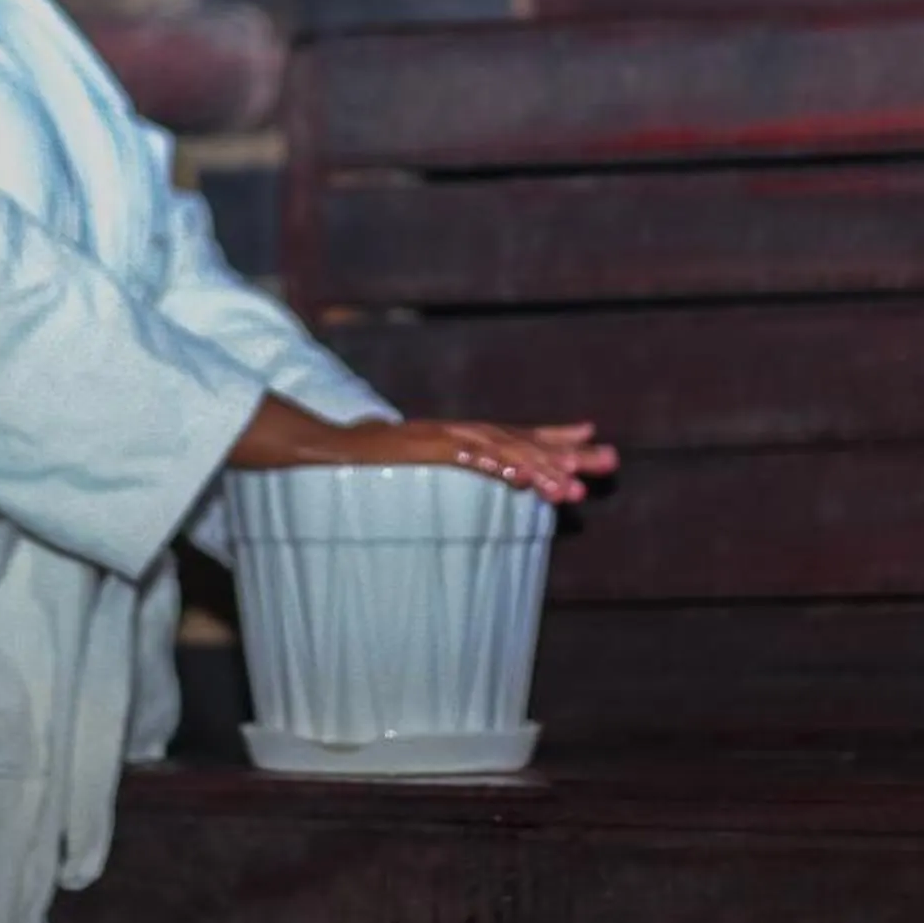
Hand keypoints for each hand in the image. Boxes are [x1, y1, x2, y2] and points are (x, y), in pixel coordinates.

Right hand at [229, 396, 618, 503]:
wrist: (314, 450)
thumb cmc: (359, 464)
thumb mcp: (409, 470)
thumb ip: (435, 472)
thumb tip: (452, 487)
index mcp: (455, 438)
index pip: (515, 434)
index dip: (554, 436)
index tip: (593, 438)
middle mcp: (453, 432)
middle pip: (520, 439)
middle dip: (566, 451)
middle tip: (609, 461)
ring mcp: (438, 437)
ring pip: (500, 449)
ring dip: (539, 468)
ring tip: (572, 490)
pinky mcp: (419, 449)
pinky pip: (464, 457)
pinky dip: (494, 465)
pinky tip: (520, 478)